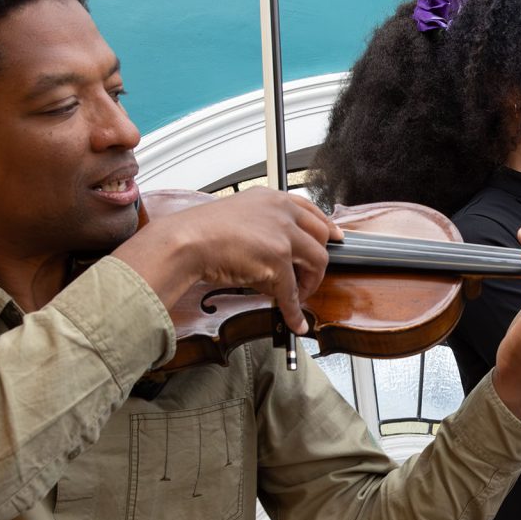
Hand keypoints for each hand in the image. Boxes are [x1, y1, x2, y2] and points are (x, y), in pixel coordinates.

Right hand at [114, 187, 334, 332]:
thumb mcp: (238, 216)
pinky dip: (294, 310)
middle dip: (318, 262)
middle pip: (321, 236)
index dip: (327, 226)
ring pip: (316, 262)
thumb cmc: (201, 232)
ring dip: (309, 284)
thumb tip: (277, 251)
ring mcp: (282, 235)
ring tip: (297, 296)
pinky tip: (295, 321)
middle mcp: (282, 212)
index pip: (311, 209)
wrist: (185, 242)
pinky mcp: (277, 260)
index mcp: (272, 198)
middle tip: (310, 278)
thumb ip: (263, 227)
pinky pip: (292, 292)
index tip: (336, 237)